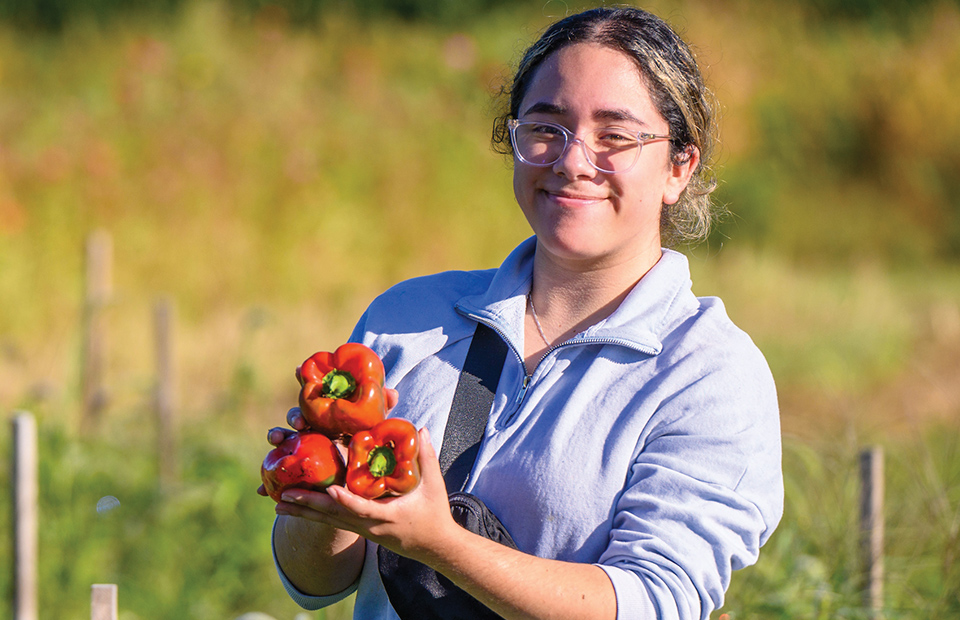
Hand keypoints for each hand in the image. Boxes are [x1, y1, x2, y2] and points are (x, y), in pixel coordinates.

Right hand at [257, 388, 399, 496]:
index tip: (299, 370)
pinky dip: (267, 483)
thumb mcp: (375, 428)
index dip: (305, 380)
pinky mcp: (297, 471)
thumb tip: (393, 393)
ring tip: (274, 440)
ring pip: (284, 440)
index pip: (314, 393)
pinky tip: (262, 489)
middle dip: (295, 415)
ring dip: (277, 437)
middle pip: (298, 415)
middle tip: (300, 422)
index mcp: (327, 414)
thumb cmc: (365, 446)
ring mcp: (301, 448)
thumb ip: (382, 410)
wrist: (357, 483)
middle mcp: (311, 429)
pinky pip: (279, 476)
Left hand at [274, 427, 458, 561]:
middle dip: (309, 505)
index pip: (363, 509)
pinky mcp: (361, 530)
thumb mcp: (434, 485)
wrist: (434, 546)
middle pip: (335, 516)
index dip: (346, 500)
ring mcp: (363, 531)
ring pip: (328, 522)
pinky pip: (333, 522)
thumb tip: (419, 429)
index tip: (330, 490)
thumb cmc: (434, 514)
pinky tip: (297, 509)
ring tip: (278, 504)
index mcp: (387, 516)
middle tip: (283, 495)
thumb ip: (427, 456)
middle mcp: (370, 526)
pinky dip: (314, 515)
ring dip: (303, 512)